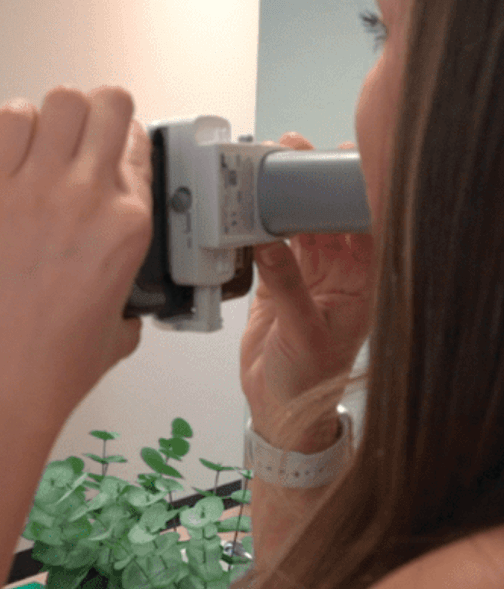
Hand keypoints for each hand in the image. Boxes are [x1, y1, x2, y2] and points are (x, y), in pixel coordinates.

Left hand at [0, 86, 151, 424]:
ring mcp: (38, 190)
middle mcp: (89, 198)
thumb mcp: (118, 332)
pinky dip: (13, 124)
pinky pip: (8, 119)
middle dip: (97, 117)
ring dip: (56, 115)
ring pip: (62, 99)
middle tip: (78, 143)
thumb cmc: (47, 369)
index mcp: (129, 228)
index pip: (140, 149)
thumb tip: (120, 292)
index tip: (109, 160)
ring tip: (43, 147)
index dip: (123, 150)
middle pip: (108, 104)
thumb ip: (127, 297)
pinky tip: (11, 156)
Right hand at [240, 133, 375, 448]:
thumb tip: (268, 244)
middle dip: (312, 186)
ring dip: (284, 201)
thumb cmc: (308, 380)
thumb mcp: (303, 333)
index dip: (354, 192)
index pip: (366, 226)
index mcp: (362, 284)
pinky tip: (249, 207)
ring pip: (298, 228)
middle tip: (291, 155)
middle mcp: (339, 274)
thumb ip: (286, 286)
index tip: (339, 161)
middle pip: (329, 218)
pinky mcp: (276, 284)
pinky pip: (269, 247)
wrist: (278, 407)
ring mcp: (307, 277)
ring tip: (267, 171)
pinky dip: (258, 228)